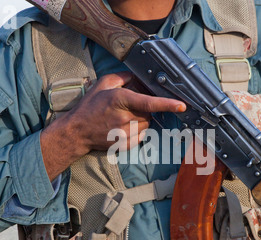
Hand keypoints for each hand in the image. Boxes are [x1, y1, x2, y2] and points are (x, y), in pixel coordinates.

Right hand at [40, 71, 185, 179]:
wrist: (77, 131)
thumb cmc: (90, 106)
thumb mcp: (103, 84)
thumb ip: (123, 77)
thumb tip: (138, 75)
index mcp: (119, 100)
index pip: (148, 102)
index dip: (167, 104)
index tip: (182, 105)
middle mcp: (123, 117)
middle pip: (149, 112)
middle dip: (146, 108)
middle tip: (130, 106)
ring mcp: (124, 132)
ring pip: (147, 123)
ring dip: (142, 119)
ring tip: (124, 116)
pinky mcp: (124, 144)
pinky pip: (142, 134)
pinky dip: (138, 129)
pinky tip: (124, 126)